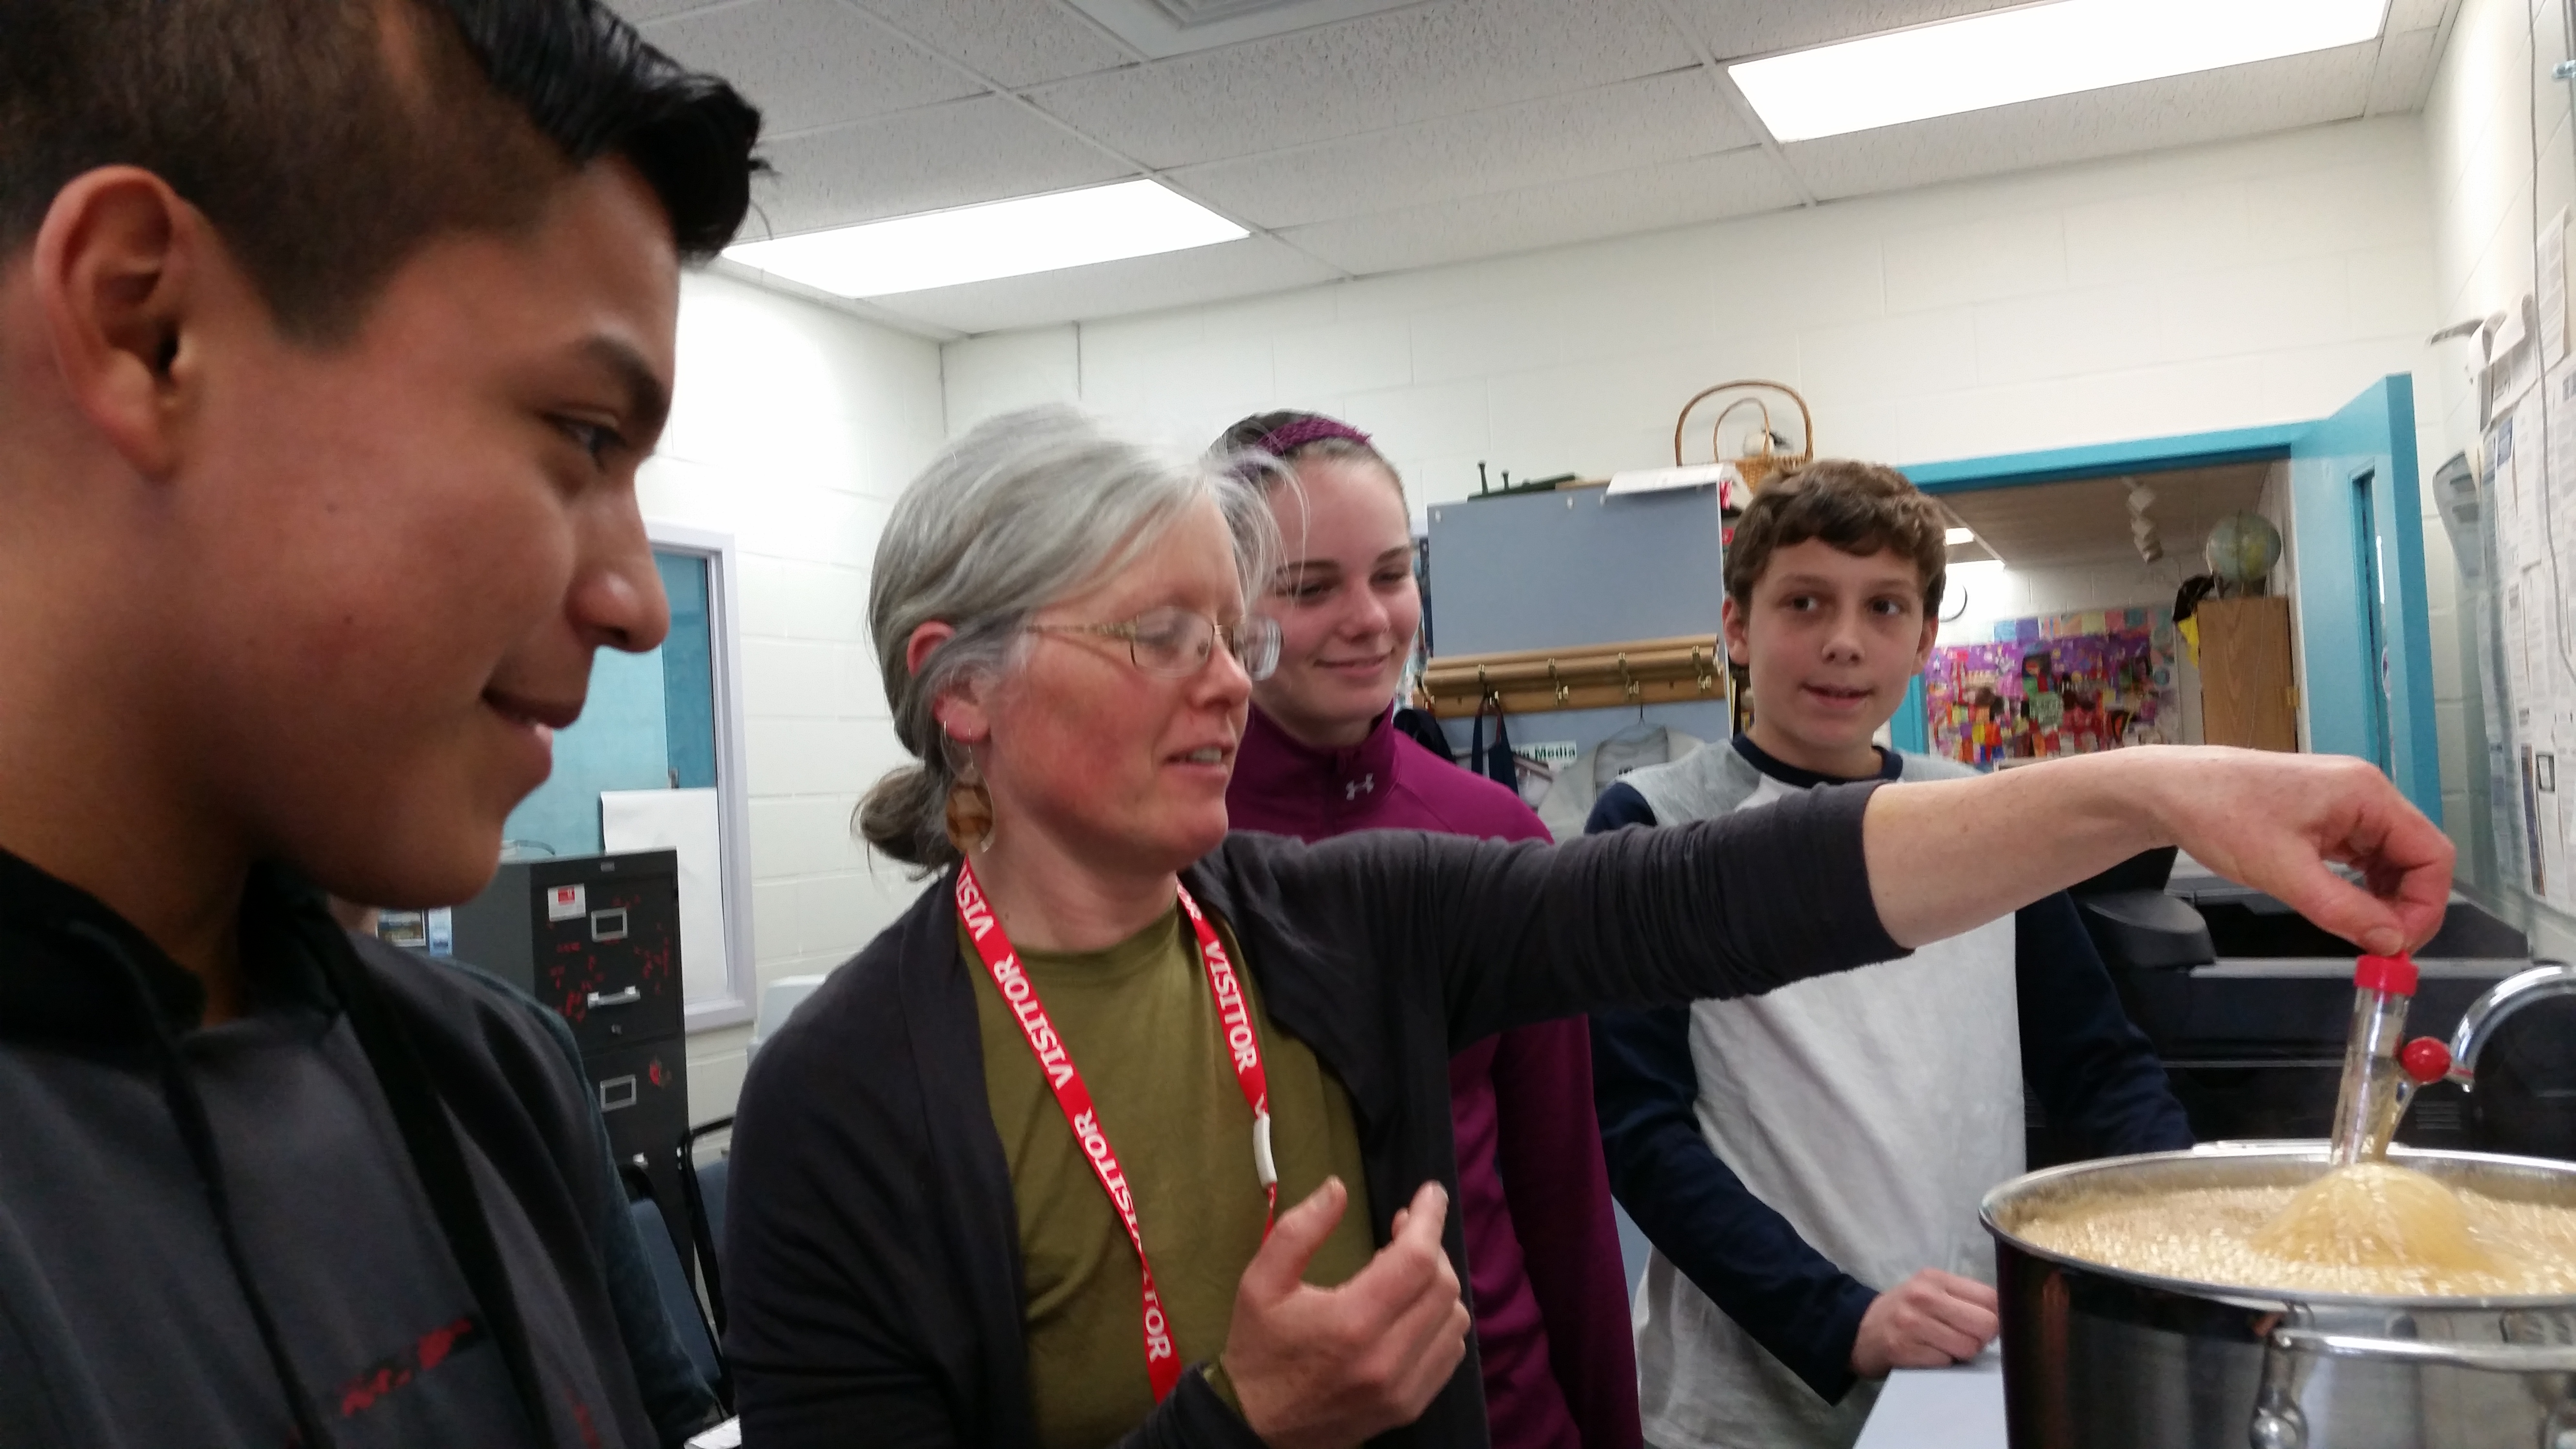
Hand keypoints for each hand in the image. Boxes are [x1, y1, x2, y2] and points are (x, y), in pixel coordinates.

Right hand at [1222, 1178, 1469, 1448]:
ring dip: (1438, 1284)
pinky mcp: (1410, 1406)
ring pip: (1454, 1320)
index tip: (1430, 1193)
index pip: (1416, 1260)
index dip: (1430, 1218)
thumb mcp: (1260, 1282)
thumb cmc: (1258, 1349)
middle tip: (1405, 1229)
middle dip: (1431, 1246)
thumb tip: (1338, 1188)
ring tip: (1407, 1270)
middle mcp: (1386, 1358)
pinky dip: (1442, 1322)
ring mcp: (1403, 1388)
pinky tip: (1414, 1309)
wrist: (1254, 1427)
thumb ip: (1299, 1231)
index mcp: (1350, 1322)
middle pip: (1442, 1286)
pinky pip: (1449, 1354)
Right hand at [1848, 1269, 1997, 1377]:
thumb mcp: (1930, 1292)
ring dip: (1963, 1353)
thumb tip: (2006, 1317)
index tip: (1984, 1324)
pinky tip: (1930, 1354)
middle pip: (1986, 1324)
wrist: (1857, 1329)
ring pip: (1968, 1347)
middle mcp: (1923, 1297)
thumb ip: (1964, 1298)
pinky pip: (1945, 1362)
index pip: (1991, 1297)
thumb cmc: (1904, 1310)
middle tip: (1968, 1338)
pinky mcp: (1903, 1349)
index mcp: (1935, 1278)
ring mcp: (1912, 1323)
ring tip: (1947, 1346)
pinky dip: (1943, 1363)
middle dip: (1982, 1338)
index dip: (1997, 1316)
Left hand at [2140, 748, 2451, 956]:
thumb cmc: (2220, 814)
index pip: (2433, 854)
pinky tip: (2346, 909)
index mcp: (2367, 795)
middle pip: (2417, 859)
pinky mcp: (2325, 820)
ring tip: (2361, 932)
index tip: (2400, 944)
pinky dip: (2362, 888)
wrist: (2171, 791)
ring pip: (2391, 862)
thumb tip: (2391, 942)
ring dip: (2385, 901)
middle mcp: (2365, 795)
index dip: (2426, 906)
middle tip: (2382, 948)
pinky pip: (2362, 859)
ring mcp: (2345, 807)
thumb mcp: (2284, 871)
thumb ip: (2343, 909)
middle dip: (2408, 907)